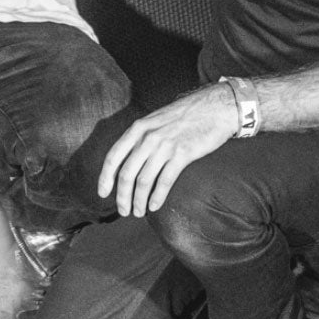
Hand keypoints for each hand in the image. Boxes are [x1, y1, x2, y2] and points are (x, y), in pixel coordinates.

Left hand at [99, 86, 244, 217]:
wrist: (216, 107)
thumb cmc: (187, 115)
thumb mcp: (156, 119)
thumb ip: (142, 136)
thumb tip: (130, 160)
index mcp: (138, 128)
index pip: (114, 157)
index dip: (105, 178)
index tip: (103, 193)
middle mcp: (148, 137)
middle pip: (126, 174)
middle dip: (122, 196)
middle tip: (124, 211)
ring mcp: (165, 146)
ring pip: (143, 181)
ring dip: (138, 201)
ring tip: (138, 212)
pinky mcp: (183, 154)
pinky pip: (164, 181)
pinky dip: (157, 197)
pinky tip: (154, 206)